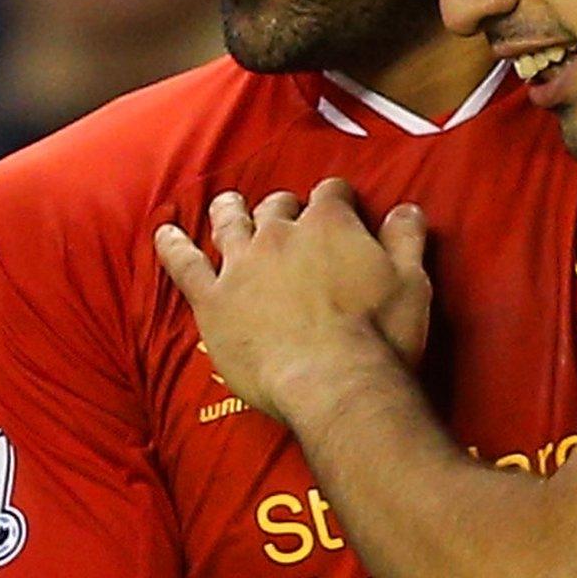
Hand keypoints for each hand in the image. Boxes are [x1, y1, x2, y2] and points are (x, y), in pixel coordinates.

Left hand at [155, 179, 432, 423]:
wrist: (335, 384)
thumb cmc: (380, 336)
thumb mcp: (413, 282)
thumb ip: (406, 238)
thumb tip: (405, 208)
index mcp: (329, 224)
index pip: (330, 194)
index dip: (337, 199)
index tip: (342, 207)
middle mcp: (279, 234)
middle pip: (277, 207)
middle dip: (283, 209)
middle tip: (288, 218)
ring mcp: (241, 265)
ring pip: (229, 223)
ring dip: (229, 210)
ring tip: (226, 203)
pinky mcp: (213, 300)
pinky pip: (184, 264)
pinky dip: (172, 246)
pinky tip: (163, 233)